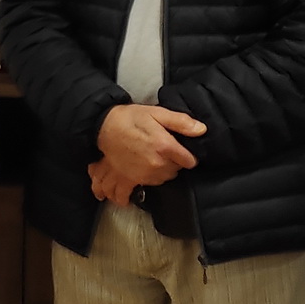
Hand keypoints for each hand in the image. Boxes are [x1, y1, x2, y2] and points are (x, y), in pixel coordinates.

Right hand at [88, 103, 205, 203]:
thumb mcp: (157, 113)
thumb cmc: (130, 118)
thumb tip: (202, 130)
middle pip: (175, 171)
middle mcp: (156, 163)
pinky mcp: (128, 179)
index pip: (189, 161)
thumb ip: (181, 121)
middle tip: (165, 152)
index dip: (188, 155)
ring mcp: (142, 174)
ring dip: (160, 173)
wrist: (102, 124)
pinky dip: (136, 190)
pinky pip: (137, 191)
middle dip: (173, 163)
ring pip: (161, 180)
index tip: (183, 152)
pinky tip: (134, 190)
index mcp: (165, 146)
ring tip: (153, 161)